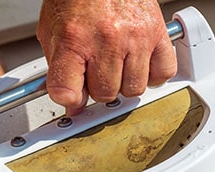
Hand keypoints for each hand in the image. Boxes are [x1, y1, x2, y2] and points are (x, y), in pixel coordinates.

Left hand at [37, 0, 176, 112]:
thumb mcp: (52, 29)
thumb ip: (56, 65)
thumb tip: (67, 97)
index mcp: (73, 38)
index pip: (66, 92)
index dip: (68, 99)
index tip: (72, 97)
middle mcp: (106, 40)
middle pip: (104, 94)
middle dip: (97, 88)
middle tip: (94, 71)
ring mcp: (134, 38)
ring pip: (132, 89)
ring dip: (123, 82)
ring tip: (115, 64)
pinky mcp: (156, 33)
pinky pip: (162, 73)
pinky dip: (151, 73)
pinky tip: (138, 63)